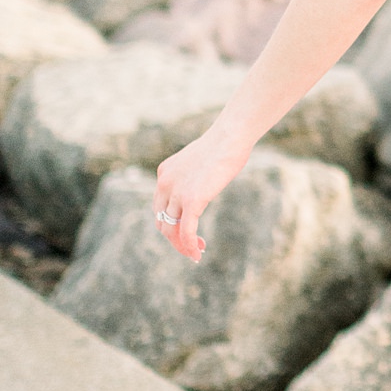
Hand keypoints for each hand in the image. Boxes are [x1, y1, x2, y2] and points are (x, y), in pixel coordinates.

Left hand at [153, 126, 251, 261]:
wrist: (230, 137)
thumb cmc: (223, 145)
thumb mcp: (200, 162)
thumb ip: (194, 176)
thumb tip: (203, 184)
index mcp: (164, 174)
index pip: (160, 207)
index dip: (171, 223)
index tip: (187, 230)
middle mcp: (164, 184)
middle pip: (162, 221)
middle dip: (174, 238)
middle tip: (192, 247)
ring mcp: (176, 193)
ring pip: (171, 230)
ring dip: (183, 245)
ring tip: (197, 252)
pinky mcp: (192, 200)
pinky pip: (186, 231)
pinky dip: (189, 246)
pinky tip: (198, 253)